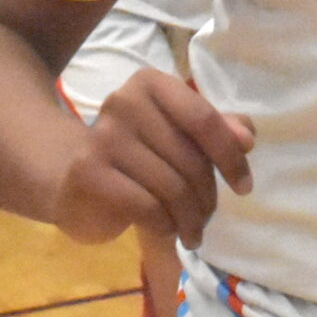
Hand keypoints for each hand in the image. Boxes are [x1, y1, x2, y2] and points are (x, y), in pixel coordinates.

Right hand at [52, 69, 254, 247]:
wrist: (69, 179)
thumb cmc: (138, 156)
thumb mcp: (179, 136)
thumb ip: (218, 130)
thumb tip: (247, 138)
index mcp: (151, 83)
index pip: (204, 119)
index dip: (230, 156)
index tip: (244, 187)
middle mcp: (124, 102)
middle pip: (190, 158)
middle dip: (209, 195)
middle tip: (208, 216)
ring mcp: (103, 137)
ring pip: (172, 187)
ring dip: (190, 218)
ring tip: (192, 230)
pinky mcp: (90, 174)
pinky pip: (148, 207)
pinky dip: (167, 226)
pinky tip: (168, 232)